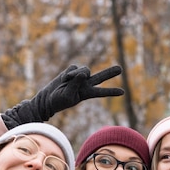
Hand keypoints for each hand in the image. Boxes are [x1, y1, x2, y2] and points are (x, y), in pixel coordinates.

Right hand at [1, 65, 123, 127]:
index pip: (101, 92)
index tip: (122, 92)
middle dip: (109, 73)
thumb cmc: (58, 101)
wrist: (47, 99)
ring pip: (85, 70)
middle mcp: (85, 85)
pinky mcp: (72, 72)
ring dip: (76, 74)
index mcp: (86, 94)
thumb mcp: (67, 95)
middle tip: (120, 69)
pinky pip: (74, 68)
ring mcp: (79, 78)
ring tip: (67, 80)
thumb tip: (83, 72)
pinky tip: (64, 79)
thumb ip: (76, 84)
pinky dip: (69, 73)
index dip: (111, 92)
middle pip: (100, 77)